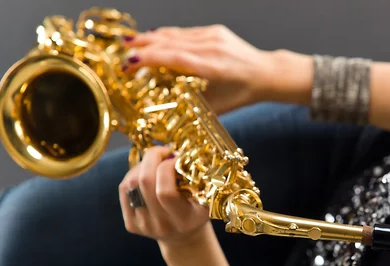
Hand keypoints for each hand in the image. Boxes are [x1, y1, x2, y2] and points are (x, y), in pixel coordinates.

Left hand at [118, 146, 210, 247]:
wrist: (183, 238)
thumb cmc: (196, 211)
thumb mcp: (205, 199)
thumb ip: (196, 180)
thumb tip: (177, 154)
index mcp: (183, 220)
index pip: (165, 192)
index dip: (168, 168)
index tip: (177, 159)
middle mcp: (162, 225)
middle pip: (144, 183)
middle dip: (152, 158)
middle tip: (164, 152)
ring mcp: (144, 226)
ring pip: (131, 183)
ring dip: (143, 166)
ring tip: (156, 163)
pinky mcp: (131, 224)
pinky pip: (124, 189)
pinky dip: (133, 174)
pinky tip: (146, 173)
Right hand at [122, 25, 312, 113]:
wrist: (267, 73)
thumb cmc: (243, 93)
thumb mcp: (217, 107)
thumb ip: (190, 106)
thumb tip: (163, 111)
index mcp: (213, 68)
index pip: (175, 58)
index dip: (150, 59)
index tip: (130, 63)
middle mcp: (212, 48)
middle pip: (170, 43)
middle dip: (142, 47)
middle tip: (121, 54)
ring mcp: (214, 36)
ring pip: (175, 34)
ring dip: (150, 39)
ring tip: (130, 43)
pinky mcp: (215, 31)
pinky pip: (185, 32)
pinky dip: (167, 36)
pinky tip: (153, 39)